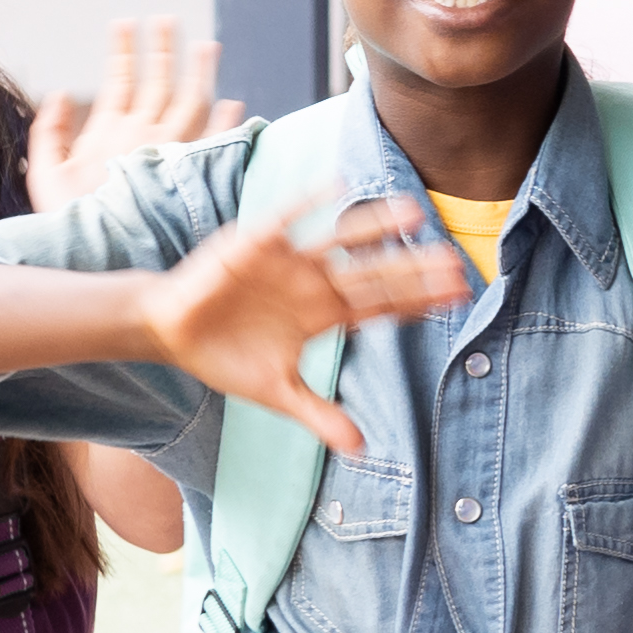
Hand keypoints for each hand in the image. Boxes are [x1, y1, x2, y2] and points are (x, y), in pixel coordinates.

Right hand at [24, 17, 232, 206]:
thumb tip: (59, 94)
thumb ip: (49, 134)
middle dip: (162, 47)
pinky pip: (215, 142)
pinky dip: (226, 122)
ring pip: (190, 101)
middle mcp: (142, 134)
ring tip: (207, 45)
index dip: (122, 49)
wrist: (100, 255)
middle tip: (167, 19)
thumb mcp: (44, 175)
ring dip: (199, 71)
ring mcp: (168, 151)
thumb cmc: (69, 220)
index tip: (125, 22)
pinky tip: (234, 103)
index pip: (119, 78)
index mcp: (107, 131)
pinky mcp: (188, 174)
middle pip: (158, 80)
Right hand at [137, 199, 465, 448]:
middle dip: (414, 270)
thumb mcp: (277, 392)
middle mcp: (314, 283)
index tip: (461, 296)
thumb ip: (320, 415)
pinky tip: (339, 184)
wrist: (171, 332)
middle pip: (374, 274)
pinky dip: (309, 204)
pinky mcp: (253, 245)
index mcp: (324, 314)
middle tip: (459, 263)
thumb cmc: (226, 357)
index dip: (420, 301)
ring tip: (415, 214)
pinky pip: (285, 220)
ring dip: (375, 227)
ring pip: (340, 241)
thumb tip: (360, 448)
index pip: (382, 305)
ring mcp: (286, 262)